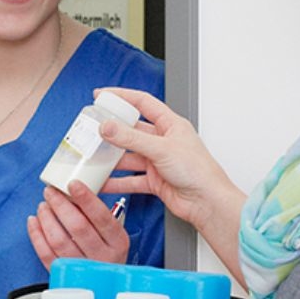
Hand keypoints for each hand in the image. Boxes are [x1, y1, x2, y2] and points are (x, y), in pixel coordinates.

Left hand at [28, 182, 129, 267]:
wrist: (105, 286)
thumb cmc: (107, 253)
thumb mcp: (113, 235)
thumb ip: (98, 216)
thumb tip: (73, 192)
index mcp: (118, 242)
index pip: (101, 216)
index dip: (85, 198)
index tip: (72, 184)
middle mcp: (102, 256)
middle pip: (77, 226)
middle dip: (60, 204)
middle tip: (51, 192)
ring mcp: (83, 268)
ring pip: (59, 240)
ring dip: (47, 218)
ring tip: (43, 206)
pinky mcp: (65, 276)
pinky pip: (46, 254)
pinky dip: (36, 235)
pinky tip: (34, 222)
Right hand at [95, 88, 244, 236]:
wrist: (207, 202)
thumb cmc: (199, 172)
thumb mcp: (161, 149)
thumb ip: (131, 138)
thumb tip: (108, 127)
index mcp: (170, 124)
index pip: (142, 102)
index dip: (122, 96)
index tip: (102, 95)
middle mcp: (163, 141)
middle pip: (132, 131)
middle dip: (112, 131)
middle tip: (92, 129)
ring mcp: (158, 161)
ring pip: (128, 156)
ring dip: (112, 159)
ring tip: (93, 157)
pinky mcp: (154, 180)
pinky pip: (130, 178)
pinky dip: (117, 181)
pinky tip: (103, 182)